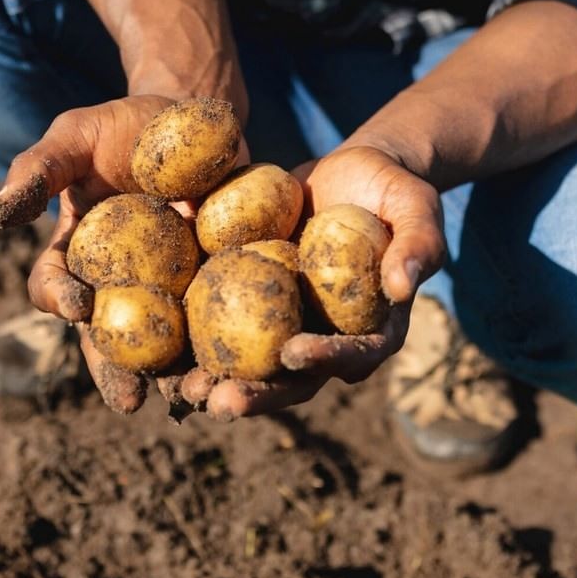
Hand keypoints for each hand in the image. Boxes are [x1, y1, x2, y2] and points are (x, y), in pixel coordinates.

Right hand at [0, 96, 247, 414]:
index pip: (55, 287)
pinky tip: (238, 371)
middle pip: (110, 338)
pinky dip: (224, 349)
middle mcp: (118, 282)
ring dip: (172, 377)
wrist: (194, 115)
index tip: (78, 304)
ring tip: (187, 401)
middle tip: (129, 400)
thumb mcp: (76, 136)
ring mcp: (168, 287)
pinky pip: (217, 322)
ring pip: (164, 345)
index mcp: (77, 255)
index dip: (60, 299)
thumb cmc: (125, 125)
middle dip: (117, 372)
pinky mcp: (216, 281)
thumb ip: (38, 169)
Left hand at [187, 144, 446, 419]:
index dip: (324, 360)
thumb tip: (406, 286)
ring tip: (181, 391)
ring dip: (216, 384)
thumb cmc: (391, 190)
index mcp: (371, 330)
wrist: (348, 174)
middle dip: (256, 395)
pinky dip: (191, 345)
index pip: (351, 355)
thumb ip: (419, 244)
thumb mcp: (416, 206)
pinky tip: (157, 350)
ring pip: (250, 367)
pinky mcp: (248, 307)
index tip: (293, 354)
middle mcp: (325, 340)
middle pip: (292, 380)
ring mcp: (284, 328)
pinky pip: (219, 330)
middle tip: (221, 402)